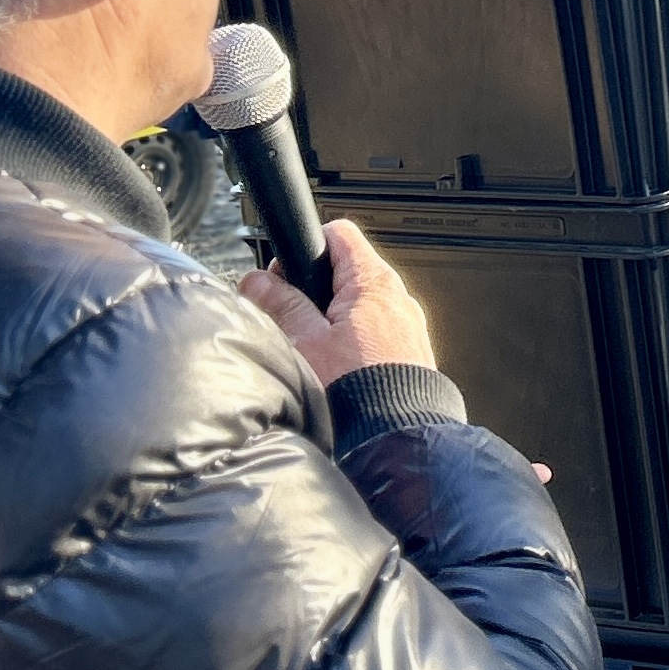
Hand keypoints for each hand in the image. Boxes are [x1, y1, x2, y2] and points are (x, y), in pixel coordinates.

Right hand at [242, 221, 434, 388]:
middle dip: (314, 288)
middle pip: (347, 270)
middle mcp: (398, 297)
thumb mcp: (305, 342)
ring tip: (313, 347)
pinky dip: (355, 339)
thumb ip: (280, 305)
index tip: (285, 272)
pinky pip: (377, 330)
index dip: (306, 245)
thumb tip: (257, 281)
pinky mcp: (411, 351)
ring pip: (361, 304)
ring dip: (333, 318)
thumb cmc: (357, 390)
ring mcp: (408, 324)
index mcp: (372, 282)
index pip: (338, 233)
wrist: (396, 436)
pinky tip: (339, 365)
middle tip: (291, 315)